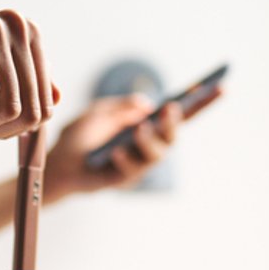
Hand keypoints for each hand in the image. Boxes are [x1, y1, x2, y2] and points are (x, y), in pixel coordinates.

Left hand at [42, 95, 183, 201]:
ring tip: (141, 129)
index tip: (209, 89)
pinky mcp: (124, 180)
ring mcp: (138, 164)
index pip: (172, 117)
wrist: (58, 161)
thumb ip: (121, 106)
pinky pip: (132, 171)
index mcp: (145, 125)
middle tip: (169, 110)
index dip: (195, 106)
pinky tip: (116, 151)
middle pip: (170, 138)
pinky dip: (126, 159)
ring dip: (151, 141)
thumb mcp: (99, 112)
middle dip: (172, 124)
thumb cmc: (80, 135)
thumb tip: (146, 104)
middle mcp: (146, 146)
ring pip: (157, 156)